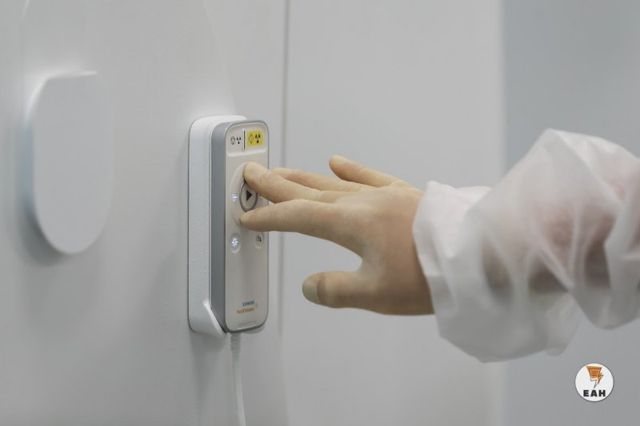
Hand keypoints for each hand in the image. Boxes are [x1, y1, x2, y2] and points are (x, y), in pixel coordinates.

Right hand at [240, 155, 432, 314]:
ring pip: (334, 183)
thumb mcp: (374, 293)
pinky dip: (352, 170)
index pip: (297, 217)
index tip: (247, 216)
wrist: (477, 257)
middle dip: (277, 185)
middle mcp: (362, 203)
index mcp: (350, 223)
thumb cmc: (428, 276)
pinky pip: (370, 178)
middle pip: (309, 191)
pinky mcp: (403, 195)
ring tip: (282, 171)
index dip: (269, 217)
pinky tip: (338, 163)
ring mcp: (383, 195)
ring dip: (305, 177)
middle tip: (252, 174)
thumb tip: (309, 285)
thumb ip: (335, 289)